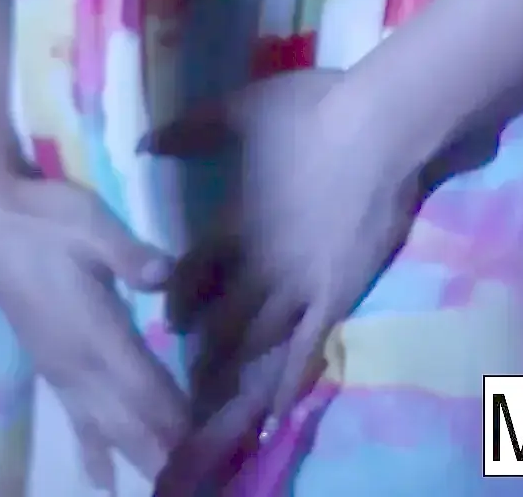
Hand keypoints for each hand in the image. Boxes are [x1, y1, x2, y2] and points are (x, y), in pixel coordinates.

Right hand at [0, 174, 187, 487]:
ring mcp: (62, 371)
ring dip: (139, 459)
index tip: (214, 452)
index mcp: (96, 332)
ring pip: (106, 430)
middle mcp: (79, 364)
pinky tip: (104, 479)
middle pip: (131, 424)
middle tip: (202, 480)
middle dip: (166, 456)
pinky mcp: (51, 368)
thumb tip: (162, 272)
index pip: (147, 391)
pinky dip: (95, 453)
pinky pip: (79, 423)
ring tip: (167, 488)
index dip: (179, 424)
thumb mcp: (90, 222)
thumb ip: (127, 252)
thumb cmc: (44, 217)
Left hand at [139, 69, 425, 493]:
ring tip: (218, 402)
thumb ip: (189, 131)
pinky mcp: (340, 294)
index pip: (190, 277)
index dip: (178, 301)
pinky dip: (289, 381)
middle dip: (203, 350)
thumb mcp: (239, 111)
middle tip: (190, 374)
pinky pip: (310, 348)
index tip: (171, 320)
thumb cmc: (311, 114)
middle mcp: (259, 265)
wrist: (382, 128)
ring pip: (258, 342)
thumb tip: (140, 144)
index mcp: (232, 225)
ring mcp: (301, 285)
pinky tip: (274, 411)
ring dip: (236, 372)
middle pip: (221, 320)